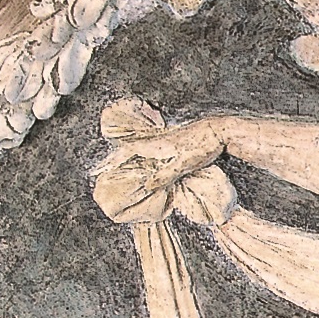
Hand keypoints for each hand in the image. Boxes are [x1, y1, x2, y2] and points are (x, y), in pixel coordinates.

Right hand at [92, 112, 228, 222]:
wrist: (219, 131)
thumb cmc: (202, 147)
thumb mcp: (183, 165)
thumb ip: (165, 175)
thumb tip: (146, 186)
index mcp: (156, 145)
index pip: (128, 151)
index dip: (113, 160)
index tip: (99, 169)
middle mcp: (157, 140)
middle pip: (130, 147)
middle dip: (116, 157)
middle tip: (102, 168)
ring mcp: (165, 138)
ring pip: (140, 146)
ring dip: (127, 154)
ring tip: (116, 164)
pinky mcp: (173, 139)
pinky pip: (150, 145)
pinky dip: (141, 152)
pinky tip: (144, 158)